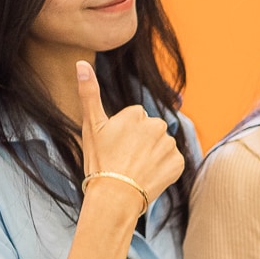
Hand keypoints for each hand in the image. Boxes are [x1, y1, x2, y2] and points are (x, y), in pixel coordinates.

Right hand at [76, 59, 182, 210]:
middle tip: (125, 160)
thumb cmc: (99, 161)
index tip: (115, 147)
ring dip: (153, 155)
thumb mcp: (90, 126)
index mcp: (136, 114)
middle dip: (141, 142)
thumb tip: (81, 61)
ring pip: (162, 146)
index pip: (135, 118)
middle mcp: (157, 125)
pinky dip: (163, 169)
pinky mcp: (178, 163)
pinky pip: (173, 162)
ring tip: (136, 170)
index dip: (124, 134)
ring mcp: (169, 145)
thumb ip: (89, 93)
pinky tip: (149, 176)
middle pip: (151, 131)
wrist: (115, 196)